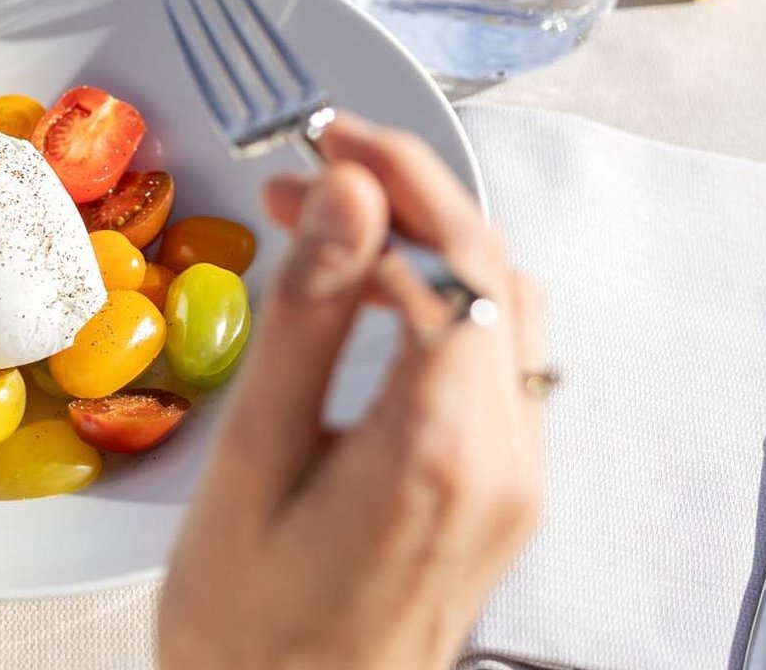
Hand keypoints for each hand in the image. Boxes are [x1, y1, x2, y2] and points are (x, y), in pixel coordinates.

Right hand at [158, 114, 544, 669]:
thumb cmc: (251, 634)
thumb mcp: (252, 464)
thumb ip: (310, 319)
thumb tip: (353, 199)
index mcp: (442, 449)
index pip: (453, 257)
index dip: (390, 178)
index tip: (322, 144)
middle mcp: (505, 461)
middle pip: (494, 272)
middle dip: (408, 196)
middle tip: (318, 167)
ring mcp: (515, 482)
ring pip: (507, 311)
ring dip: (431, 246)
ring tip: (335, 223)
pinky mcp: (502, 496)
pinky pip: (499, 364)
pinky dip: (444, 305)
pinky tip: (375, 297)